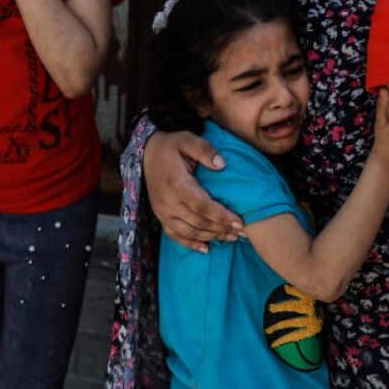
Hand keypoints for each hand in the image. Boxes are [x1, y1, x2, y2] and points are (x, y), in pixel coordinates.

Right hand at [143, 129, 242, 252]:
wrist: (147, 153)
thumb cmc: (171, 146)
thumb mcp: (187, 140)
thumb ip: (205, 150)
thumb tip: (222, 164)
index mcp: (177, 184)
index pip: (202, 206)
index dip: (222, 216)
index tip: (240, 222)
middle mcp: (168, 202)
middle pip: (198, 222)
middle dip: (221, 229)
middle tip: (241, 232)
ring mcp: (162, 212)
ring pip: (189, 231)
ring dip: (211, 237)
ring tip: (231, 238)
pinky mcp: (161, 216)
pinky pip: (175, 235)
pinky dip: (191, 244)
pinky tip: (206, 248)